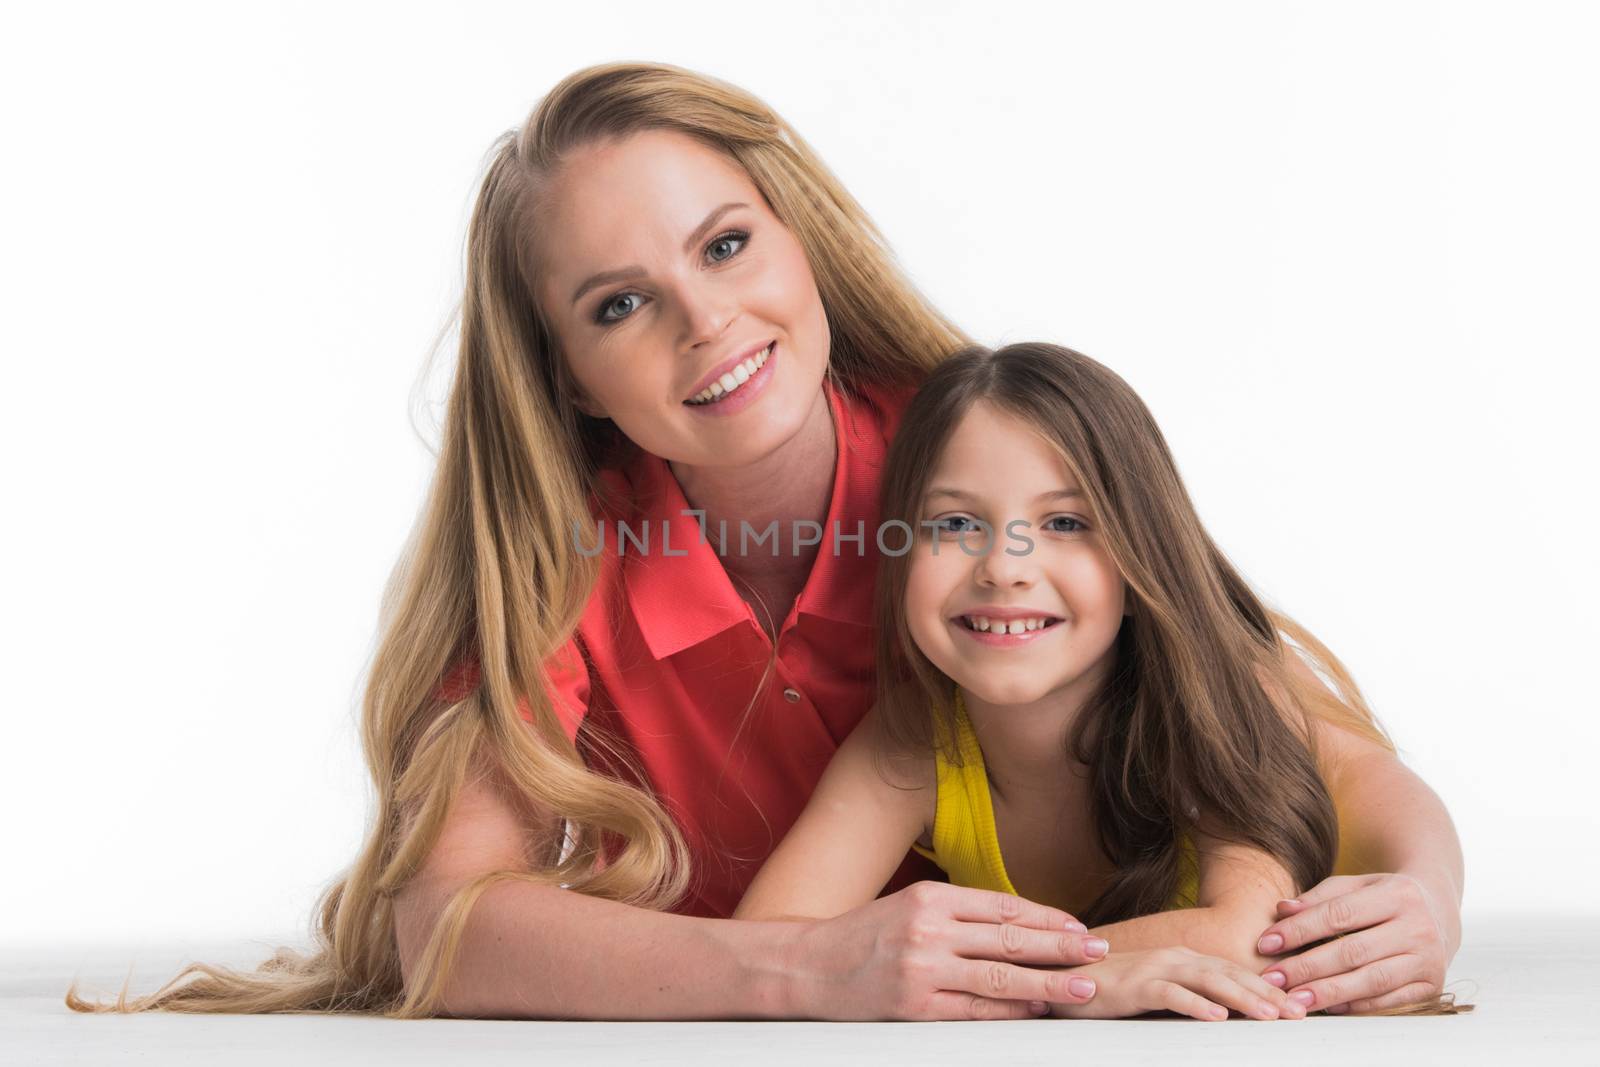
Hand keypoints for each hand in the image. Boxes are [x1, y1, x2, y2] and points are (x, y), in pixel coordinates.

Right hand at [789, 881, 1109, 1019]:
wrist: (807, 967)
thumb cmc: (863, 936)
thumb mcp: (909, 908)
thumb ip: (958, 916)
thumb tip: (1022, 930)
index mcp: (930, 898)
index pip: (1003, 907)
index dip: (1047, 918)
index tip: (1079, 927)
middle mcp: (929, 930)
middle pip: (1010, 939)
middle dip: (1060, 946)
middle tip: (1097, 951)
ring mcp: (922, 970)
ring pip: (1000, 976)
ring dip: (1047, 984)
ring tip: (1082, 988)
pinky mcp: (915, 1007)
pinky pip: (974, 1010)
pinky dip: (1009, 1010)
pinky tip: (1035, 1010)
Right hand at [1048, 946, 1303, 1020]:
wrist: (1065, 976)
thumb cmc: (1113, 989)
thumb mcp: (1160, 991)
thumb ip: (1191, 996)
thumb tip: (1228, 1015)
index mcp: (1184, 958)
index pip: (1235, 972)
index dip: (1268, 988)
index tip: (1298, 1006)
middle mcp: (1175, 957)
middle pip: (1230, 974)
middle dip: (1267, 994)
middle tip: (1299, 1013)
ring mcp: (1155, 968)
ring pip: (1208, 980)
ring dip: (1242, 998)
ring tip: (1270, 1015)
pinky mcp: (1135, 984)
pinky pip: (1170, 993)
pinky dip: (1195, 1004)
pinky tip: (1216, 1017)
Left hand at [1255, 872, 1459, 1013]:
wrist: (1439, 911)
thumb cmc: (1384, 897)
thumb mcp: (1356, 886)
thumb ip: (1319, 898)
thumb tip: (1282, 910)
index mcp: (1397, 894)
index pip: (1340, 914)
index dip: (1300, 930)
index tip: (1266, 943)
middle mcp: (1419, 927)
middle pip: (1353, 951)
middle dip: (1307, 967)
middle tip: (1272, 979)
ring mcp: (1428, 959)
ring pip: (1371, 980)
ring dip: (1328, 992)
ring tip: (1294, 999)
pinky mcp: (1432, 986)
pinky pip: (1389, 1001)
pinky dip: (1356, 1006)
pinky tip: (1328, 1007)